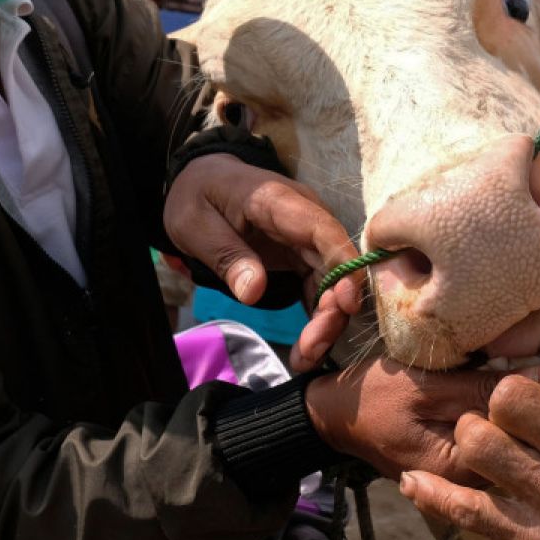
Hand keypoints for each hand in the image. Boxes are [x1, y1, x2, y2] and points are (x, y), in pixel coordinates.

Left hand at [163, 153, 360, 370]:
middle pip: (334, 263)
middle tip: (311, 350)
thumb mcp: (196, 225)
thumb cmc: (197, 197)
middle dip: (331, 309)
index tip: (344, 305)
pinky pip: (319, 287)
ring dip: (326, 321)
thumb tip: (254, 292)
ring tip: (306, 358)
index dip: (342, 267)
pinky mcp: (303, 254)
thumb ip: (227, 256)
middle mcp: (304, 217)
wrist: (199, 181)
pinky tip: (306, 349)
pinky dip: (316, 317)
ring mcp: (306, 237)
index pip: (324, 231)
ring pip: (332, 280)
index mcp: (278, 201)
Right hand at [305, 356, 539, 484]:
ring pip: (509, 439)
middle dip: (526, 403)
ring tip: (511, 369)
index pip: (520, 438)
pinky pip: (494, 437)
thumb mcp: (426, 385)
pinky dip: (497, 412)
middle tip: (528, 362)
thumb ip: (479, 385)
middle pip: (519, 442)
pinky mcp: (463, 461)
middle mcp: (468, 482)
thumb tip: (539, 374)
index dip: (532, 399)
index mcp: (459, 470)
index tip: (538, 363)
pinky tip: (491, 386)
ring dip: (513, 406)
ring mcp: (466, 474)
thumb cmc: (375, 396)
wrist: (337, 414)